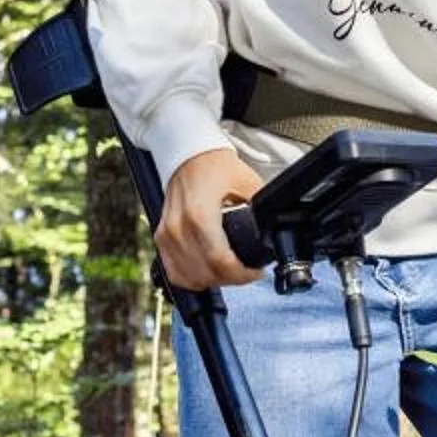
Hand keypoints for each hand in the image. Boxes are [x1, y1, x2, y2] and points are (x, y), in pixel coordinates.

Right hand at [157, 147, 266, 290]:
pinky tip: (208, 273)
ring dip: (213, 281)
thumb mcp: (248, 185)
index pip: (220, 261)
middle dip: (232, 278)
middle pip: (206, 273)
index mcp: (200, 215)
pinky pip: (174, 272)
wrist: (190, 154)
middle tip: (247, 272)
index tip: (255, 272)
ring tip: (230, 271)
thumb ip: (260, 212)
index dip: (242, 274)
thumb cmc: (215, 166)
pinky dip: (192, 279)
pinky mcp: (161, 238)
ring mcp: (167, 234)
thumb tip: (275, 232)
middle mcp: (178, 228)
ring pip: (190, 278)